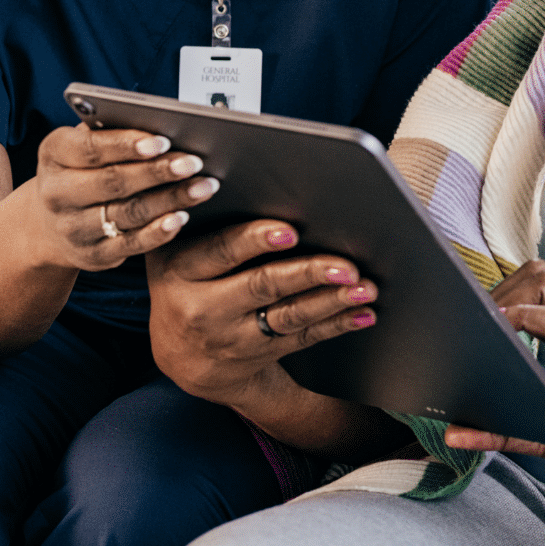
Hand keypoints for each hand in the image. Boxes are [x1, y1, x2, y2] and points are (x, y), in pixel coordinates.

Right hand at [27, 125, 218, 270]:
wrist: (48, 224)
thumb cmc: (81, 170)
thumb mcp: (83, 145)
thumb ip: (113, 131)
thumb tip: (163, 121)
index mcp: (54, 155)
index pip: (90, 149)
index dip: (127, 145)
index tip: (163, 141)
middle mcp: (57, 194)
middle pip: (113, 182)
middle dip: (158, 172)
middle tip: (194, 163)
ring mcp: (73, 228)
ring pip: (128, 213)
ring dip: (170, 200)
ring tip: (204, 187)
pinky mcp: (92, 255)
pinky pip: (130, 245)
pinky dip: (158, 232)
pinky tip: (182, 217)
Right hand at [145, 219, 378, 417]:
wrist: (180, 358)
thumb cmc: (187, 284)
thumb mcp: (179, 257)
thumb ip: (209, 228)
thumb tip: (268, 187)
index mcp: (179, 270)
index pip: (219, 251)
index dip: (254, 240)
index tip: (290, 232)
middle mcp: (202, 307)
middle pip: (261, 285)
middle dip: (307, 274)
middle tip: (346, 266)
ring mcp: (231, 337)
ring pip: (289, 316)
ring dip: (332, 300)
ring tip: (365, 287)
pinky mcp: (258, 355)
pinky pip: (302, 338)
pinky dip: (336, 324)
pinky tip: (363, 313)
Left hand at [442, 260, 544, 506]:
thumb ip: (513, 431)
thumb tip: (458, 432)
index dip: (507, 297)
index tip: (476, 325)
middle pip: (540, 272)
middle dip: (499, 289)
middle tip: (470, 325)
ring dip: (507, 298)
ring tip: (479, 329)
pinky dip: (524, 320)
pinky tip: (501, 338)